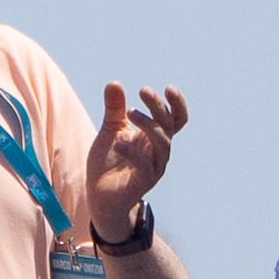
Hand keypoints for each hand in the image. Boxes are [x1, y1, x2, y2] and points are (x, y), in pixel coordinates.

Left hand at [80, 85, 187, 241]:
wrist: (100, 196)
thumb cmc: (109, 162)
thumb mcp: (110, 130)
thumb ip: (114, 109)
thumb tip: (114, 82)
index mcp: (155, 137)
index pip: (176, 119)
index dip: (177, 104)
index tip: (169, 88)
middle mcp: (159, 151)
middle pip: (169, 125)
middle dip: (158, 106)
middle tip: (143, 89)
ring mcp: (154, 167)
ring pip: (162, 143)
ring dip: (149, 125)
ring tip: (130, 112)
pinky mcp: (142, 183)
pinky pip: (145, 166)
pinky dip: (133, 152)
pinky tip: (118, 142)